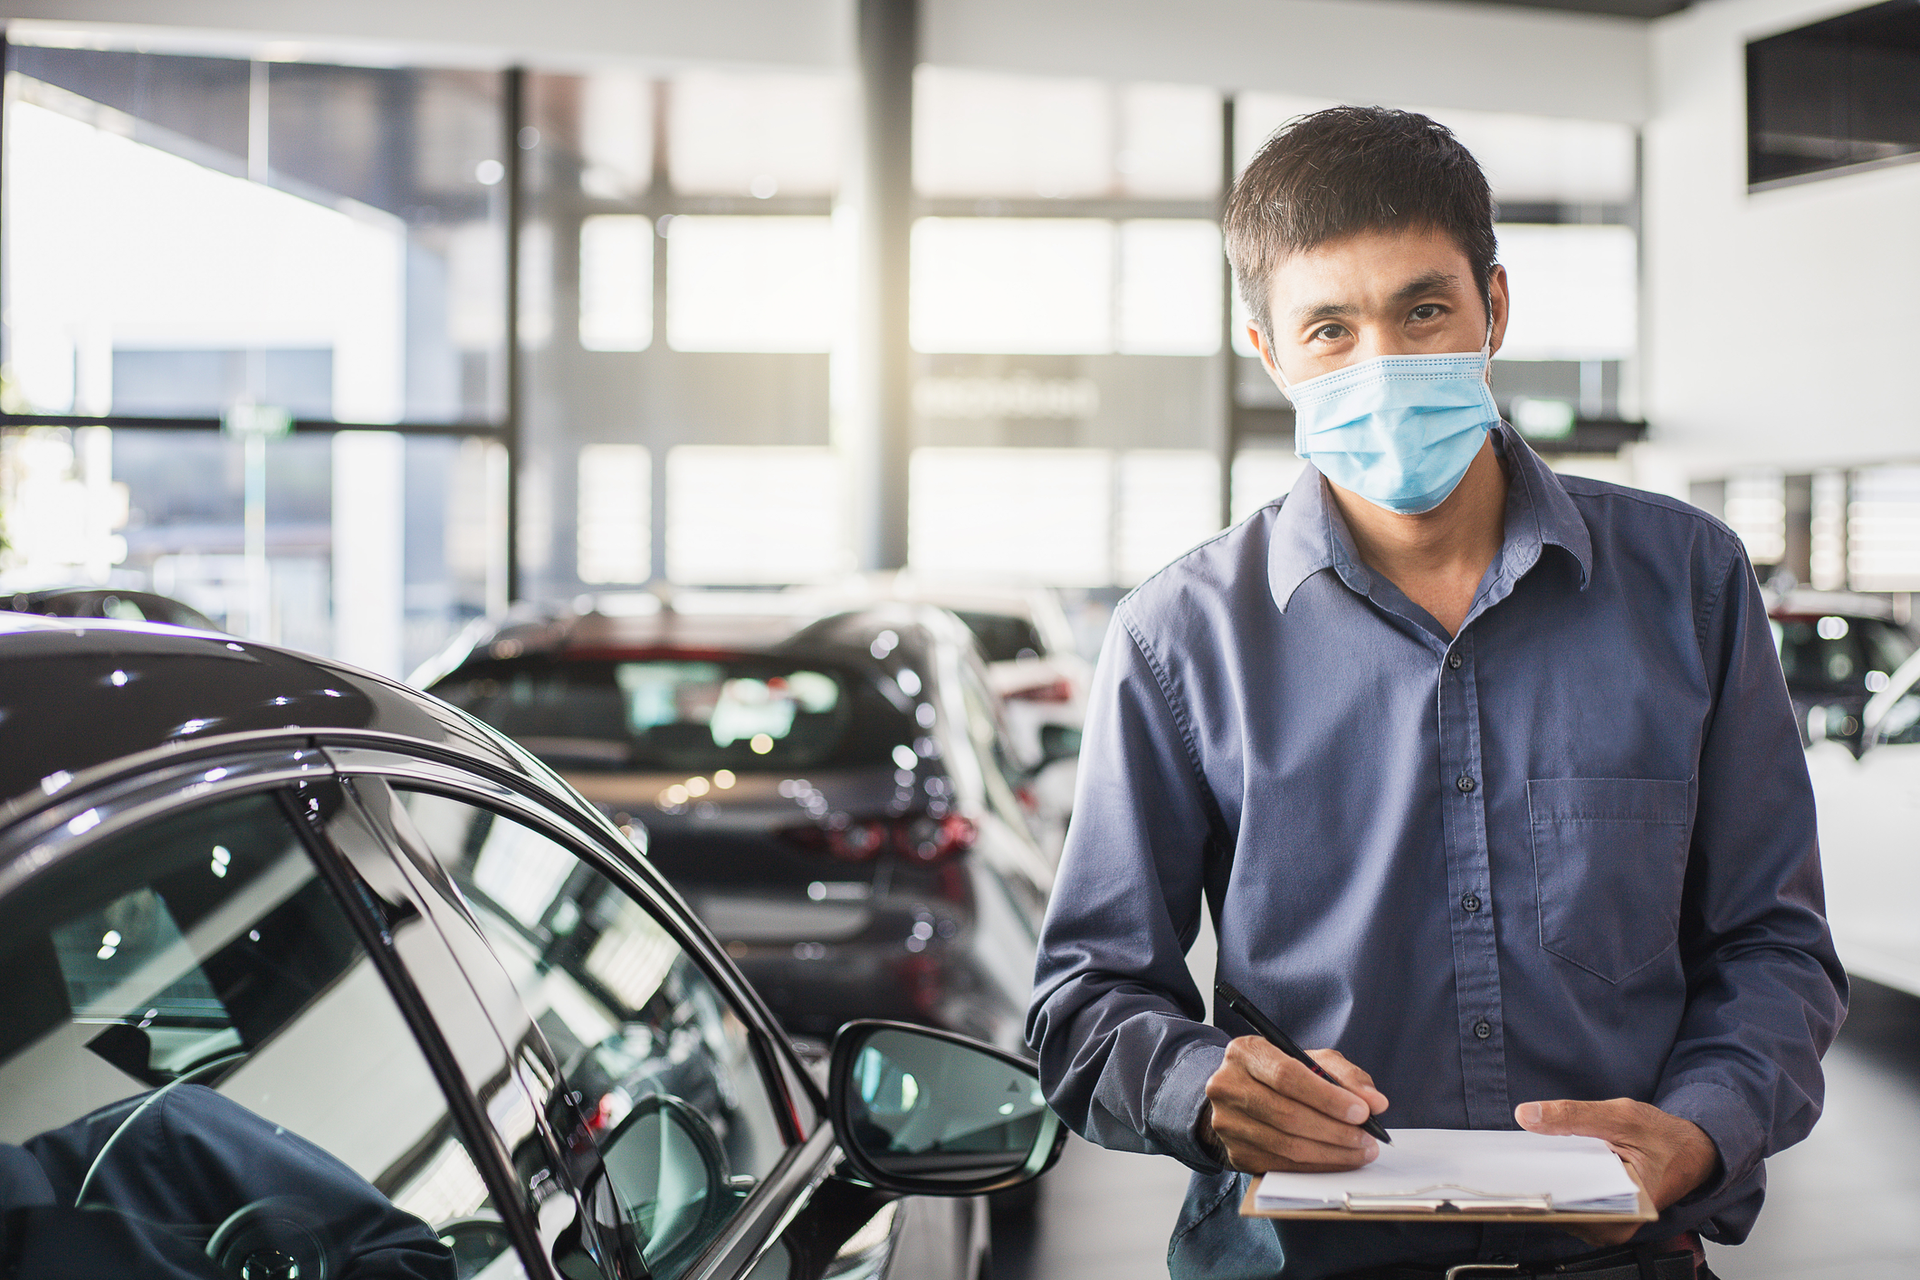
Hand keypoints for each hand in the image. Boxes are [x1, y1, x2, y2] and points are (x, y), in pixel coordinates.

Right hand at [1201, 1037, 1388, 1172]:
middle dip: (1336, 1130)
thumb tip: (1375, 1102)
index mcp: (1245, 1052)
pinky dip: (1318, 1166)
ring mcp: (1227, 1123)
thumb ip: (1346, 1075)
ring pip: (1287, 1145)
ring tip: (1361, 1150)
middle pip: (1288, 1114)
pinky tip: (1339, 1159)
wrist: (1240, 1096)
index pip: (1287, 1076)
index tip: (1362, 1111)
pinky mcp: (1237, 1153)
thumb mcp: (1311, 1060)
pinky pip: (1283, 1165)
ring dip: (1332, 1153)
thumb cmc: (1281, 1074)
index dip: (1327, 1097)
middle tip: (1367, 1137)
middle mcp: (1227, 1085)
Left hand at [1515, 1098, 1719, 1244]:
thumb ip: (1574, 1115)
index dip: (1538, 1187)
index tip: (1513, 1172)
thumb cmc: (1664, 1138)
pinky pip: (1572, 1202)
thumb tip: (1527, 1115)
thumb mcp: (1621, 1116)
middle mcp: (1617, 1224)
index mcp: (1627, 1209)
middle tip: (1511, 1164)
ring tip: (1522, 1165)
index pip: (1569, 1206)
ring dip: (1545, 1185)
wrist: (1693, 1150)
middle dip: (1537, 1185)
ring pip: (1564, 1208)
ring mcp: (1609, 1222)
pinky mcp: (1604, 1213)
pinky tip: (1544, 1167)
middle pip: (1562, 1210)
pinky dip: (1558, 1184)